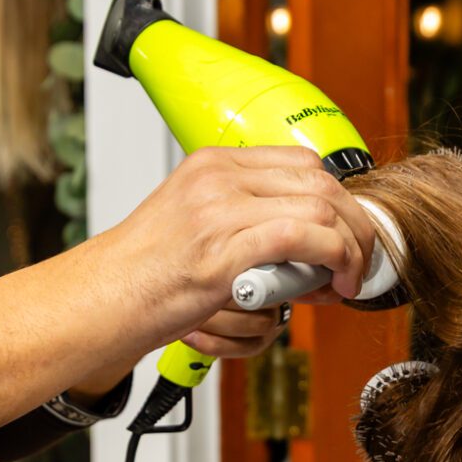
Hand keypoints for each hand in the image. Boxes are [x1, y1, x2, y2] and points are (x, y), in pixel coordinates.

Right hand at [96, 146, 378, 355]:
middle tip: (357, 263)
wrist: (104, 298)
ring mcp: (220, 211)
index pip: (302, 163)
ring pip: (320, 208)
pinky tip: (331, 284)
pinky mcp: (223, 251)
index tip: (346, 236)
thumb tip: (307, 242)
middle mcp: (219, 178)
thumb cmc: (148, 272)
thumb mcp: (196, 221)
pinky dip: (332, 259)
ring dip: (349, 248)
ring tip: (344, 280)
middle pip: (321, 183)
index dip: (338, 201)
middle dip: (354, 226)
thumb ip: (246, 218)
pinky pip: (302, 238)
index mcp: (214, 164)